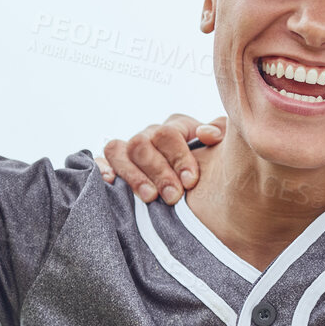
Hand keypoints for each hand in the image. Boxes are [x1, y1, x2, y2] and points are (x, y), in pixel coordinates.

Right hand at [97, 114, 226, 204]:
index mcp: (176, 127)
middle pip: (142, 144)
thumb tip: (207, 135)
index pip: (169, 134)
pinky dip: (102, 169)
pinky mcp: (113, 165)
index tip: (191, 181)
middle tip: (174, 197)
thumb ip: (220, 135)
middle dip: (158, 172)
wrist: (205, 192)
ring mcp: (130, 150)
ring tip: (150, 198)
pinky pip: (101, 161)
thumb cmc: (214, 168)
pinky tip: (111, 182)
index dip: (179, 157)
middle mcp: (150, 135)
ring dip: (134, 175)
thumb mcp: (223, 151)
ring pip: (119, 151)